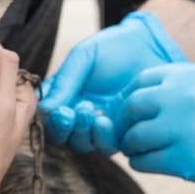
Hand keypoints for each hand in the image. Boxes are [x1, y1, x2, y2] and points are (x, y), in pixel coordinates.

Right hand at [39, 11, 185, 153]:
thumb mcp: (83, 57)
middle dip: (65, 128)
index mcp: (64, 96)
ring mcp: (99, 125)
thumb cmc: (113, 48)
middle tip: (72, 113)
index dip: (50, 120)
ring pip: (82, 144)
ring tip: (90, 111)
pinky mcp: (121, 132)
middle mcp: (78, 114)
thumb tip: (45, 109)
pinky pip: (107, 146)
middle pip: (62, 136)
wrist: (150, 47)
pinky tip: (106, 120)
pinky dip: (102, 137)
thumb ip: (65, 81)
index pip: (48, 117)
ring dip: (82, 133)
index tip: (61, 111)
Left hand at [117, 63, 194, 193]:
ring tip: (143, 151)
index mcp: (187, 75)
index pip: (138, 83)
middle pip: (129, 109)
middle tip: (131, 135)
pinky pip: (144, 161)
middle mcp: (180, 97)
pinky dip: (142, 163)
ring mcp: (182, 128)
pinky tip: (153, 163)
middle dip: (126, 124)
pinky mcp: (186, 159)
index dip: (131, 100)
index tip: (135, 114)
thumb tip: (140, 102)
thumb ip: (179, 89)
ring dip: (133, 146)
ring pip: (132, 138)